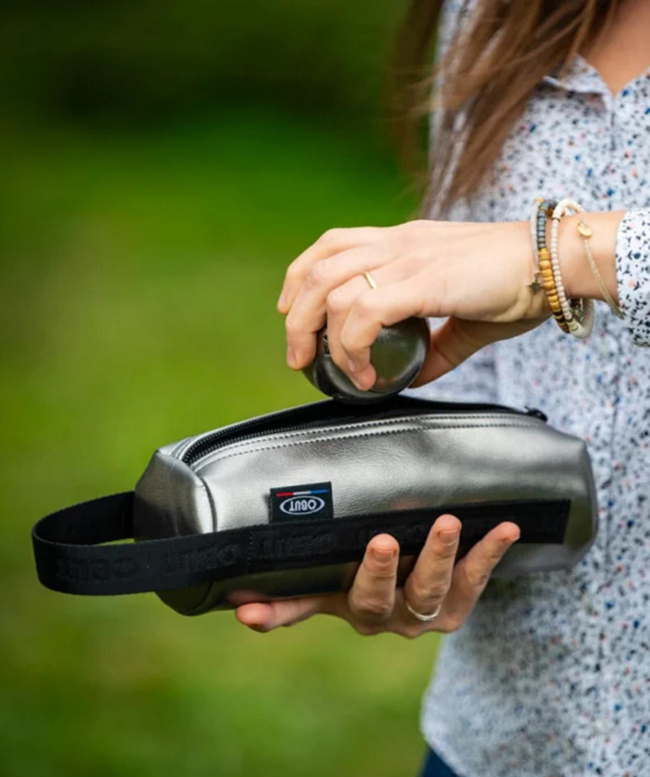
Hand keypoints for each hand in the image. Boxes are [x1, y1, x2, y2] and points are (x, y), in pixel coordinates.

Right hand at [234, 516, 519, 637]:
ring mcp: (424, 614)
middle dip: (379, 572)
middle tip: (382, 540)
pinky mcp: (459, 605)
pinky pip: (476, 579)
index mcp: (344, 606)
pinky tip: (505, 527)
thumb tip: (233, 598)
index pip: (304, 608)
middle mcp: (384, 617)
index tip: (248, 609)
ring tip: (446, 523)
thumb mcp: (331, 578)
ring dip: (438, 557)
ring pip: (430, 591)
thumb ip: (293, 585)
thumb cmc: (366, 570)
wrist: (426, 584)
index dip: (276, 612)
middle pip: (377, 600)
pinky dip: (490, 553)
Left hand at [278, 219, 549, 389]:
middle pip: (318, 269)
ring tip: (331, 369)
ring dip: (320, 336)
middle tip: (298, 356)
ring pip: (332, 290)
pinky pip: (364, 312)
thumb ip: (436, 346)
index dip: (301, 276)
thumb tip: (414, 376)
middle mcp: (398, 244)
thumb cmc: (517, 283)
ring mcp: (409, 259)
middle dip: (297, 317)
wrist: (555, 262)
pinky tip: (363, 371)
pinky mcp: (423, 281)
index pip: (332, 244)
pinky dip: (353, 346)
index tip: (293, 311)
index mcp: (404, 242)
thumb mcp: (465, 316)